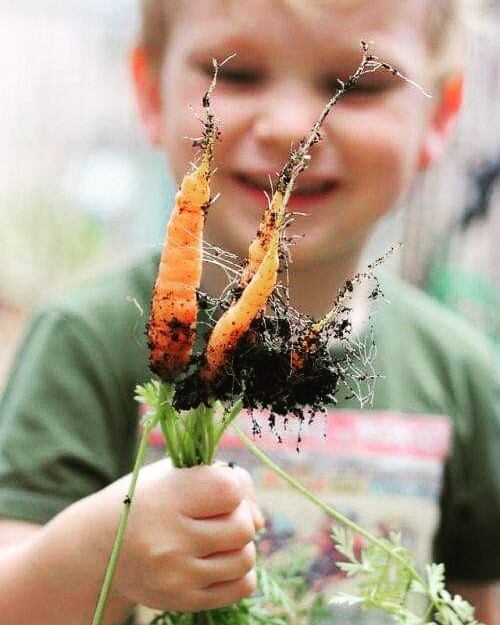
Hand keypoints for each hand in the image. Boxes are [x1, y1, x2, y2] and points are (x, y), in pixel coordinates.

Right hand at [94, 460, 263, 611]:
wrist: (101, 548)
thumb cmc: (148, 499)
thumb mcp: (175, 473)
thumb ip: (222, 479)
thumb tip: (260, 520)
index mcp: (166, 500)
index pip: (229, 490)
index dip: (232, 486)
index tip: (216, 488)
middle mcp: (169, 541)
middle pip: (243, 527)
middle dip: (239, 516)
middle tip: (218, 514)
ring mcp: (177, 576)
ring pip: (246, 558)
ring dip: (240, 544)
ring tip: (216, 536)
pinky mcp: (183, 601)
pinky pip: (241, 586)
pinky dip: (239, 571)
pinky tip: (218, 558)